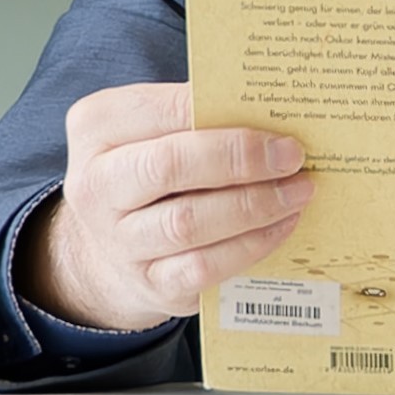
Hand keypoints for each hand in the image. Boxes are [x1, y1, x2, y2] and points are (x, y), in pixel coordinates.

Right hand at [22, 82, 315, 331]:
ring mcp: (118, 241)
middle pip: (169, 166)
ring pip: (188, 222)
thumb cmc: (150, 171)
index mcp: (97, 127)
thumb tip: (276, 117)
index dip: (222, 117)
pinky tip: (282, 226)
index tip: (277, 125)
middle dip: (240, 160)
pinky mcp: (148, 283)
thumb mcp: (155, 131)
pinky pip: (203, 267)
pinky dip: (250, 246)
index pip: (162, 111)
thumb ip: (199, 117)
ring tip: (298, 192)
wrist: (110, 248)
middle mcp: (96, 186)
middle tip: (293, 157)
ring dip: (255, 205)